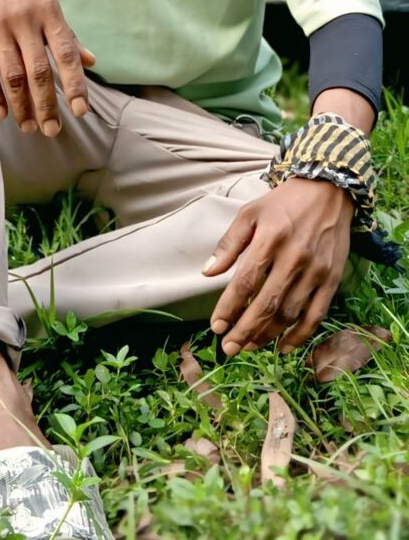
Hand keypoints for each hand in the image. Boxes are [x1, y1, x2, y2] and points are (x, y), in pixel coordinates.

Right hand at [0, 0, 94, 135]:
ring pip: (11, 75)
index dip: (75, 84)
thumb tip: (92, 62)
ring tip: (28, 127)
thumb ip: (68, 35)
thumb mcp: (48, 0)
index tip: (80, 111)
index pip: (66, 53)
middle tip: (51, 130)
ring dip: (20, 105)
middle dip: (46, 104)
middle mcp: (25, 20)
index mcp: (49, 12)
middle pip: (37, 71)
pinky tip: (1, 113)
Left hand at [203, 178, 353, 354]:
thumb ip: (229, 244)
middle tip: (228, 348)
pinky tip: (283, 347)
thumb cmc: (283, 203)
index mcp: (270, 238)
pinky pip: (316, 315)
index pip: (246, 281)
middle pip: (267, 303)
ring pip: (289, 313)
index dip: (229, 308)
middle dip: (245, 330)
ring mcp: (316, 270)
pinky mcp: (332, 278)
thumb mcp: (250, 213)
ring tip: (249, 346)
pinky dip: (300, 335)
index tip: (216, 327)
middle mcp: (295, 257)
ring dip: (267, 334)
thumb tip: (207, 272)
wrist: (329, 191)